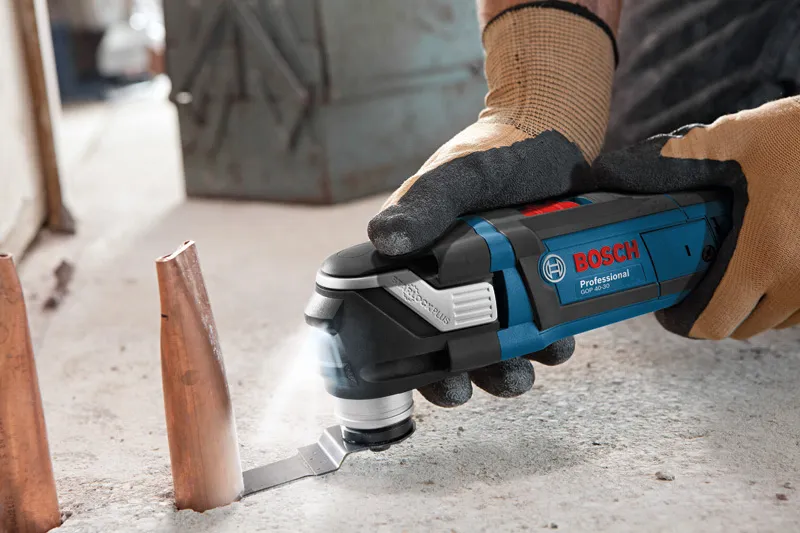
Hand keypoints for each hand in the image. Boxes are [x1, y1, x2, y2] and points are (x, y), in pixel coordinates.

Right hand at [368, 4, 616, 406]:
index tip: (429, 384)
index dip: (407, 362)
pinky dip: (544, 343)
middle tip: (483, 384)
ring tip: (525, 371)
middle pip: (449, 345)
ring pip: (494, 344)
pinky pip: (533, 325)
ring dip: (507, 368)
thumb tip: (384, 238)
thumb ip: (425, 206)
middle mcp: (452, 279)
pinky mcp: (530, 283)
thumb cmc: (492, 153)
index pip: (398, 318)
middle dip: (466, 374)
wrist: (553, 136)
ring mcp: (494, 284)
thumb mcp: (457, 177)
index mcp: (418, 259)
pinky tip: (556, 344)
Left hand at [593, 96, 799, 338]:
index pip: (712, 324)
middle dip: (713, 308)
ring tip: (737, 265)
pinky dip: (784, 296)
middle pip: (740, 326)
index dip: (682, 320)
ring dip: (751, 303)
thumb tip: (611, 170)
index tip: (670, 304)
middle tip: (699, 278)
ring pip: (776, 321)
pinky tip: (773, 261)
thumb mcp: (731, 138)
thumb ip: (671, 160)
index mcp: (763, 256)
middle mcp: (799, 281)